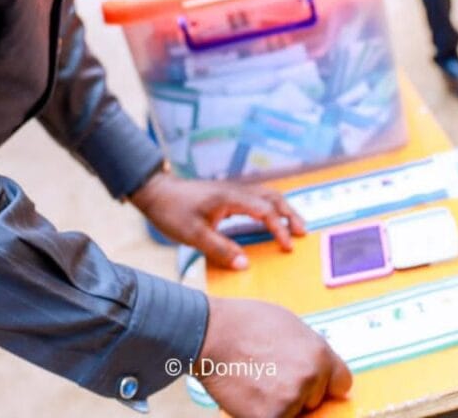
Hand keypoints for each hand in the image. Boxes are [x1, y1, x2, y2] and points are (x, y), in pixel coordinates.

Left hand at [129, 170, 304, 268]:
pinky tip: (268, 221)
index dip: (279, 229)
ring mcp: (229, 191)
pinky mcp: (224, 196)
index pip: (264, 210)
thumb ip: (220, 249)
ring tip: (293, 227)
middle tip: (303, 233)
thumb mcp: (193, 235)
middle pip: (271, 196)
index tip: (288, 247)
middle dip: (289, 213)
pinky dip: (268, 208)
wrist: (154, 192)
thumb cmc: (172, 211)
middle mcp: (233, 191)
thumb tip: (246, 265)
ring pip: (264, 195)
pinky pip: (254, 198)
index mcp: (229, 197)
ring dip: (281, 209)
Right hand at [195, 297, 351, 417]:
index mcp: (319, 354)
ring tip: (258, 380)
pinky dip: (263, 412)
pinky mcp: (271, 417)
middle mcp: (310, 378)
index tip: (316, 383)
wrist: (208, 332)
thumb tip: (323, 370)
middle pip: (317, 399)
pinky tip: (249, 393)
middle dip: (300, 391)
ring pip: (296, 412)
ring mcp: (291, 400)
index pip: (342, 383)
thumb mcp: (287, 323)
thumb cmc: (243, 322)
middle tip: (272, 373)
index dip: (327, 383)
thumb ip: (309, 349)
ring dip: (281, 403)